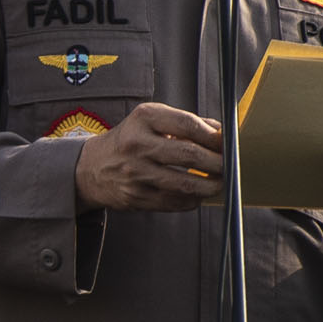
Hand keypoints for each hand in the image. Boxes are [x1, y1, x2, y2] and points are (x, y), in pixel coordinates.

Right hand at [72, 102, 225, 212]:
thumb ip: (186, 123)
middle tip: (230, 166)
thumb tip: (222, 133)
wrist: (92, 167)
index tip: (227, 143)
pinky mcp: (136, 197)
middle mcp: (137, 144)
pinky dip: (192, 200)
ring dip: (210, 186)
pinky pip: (174, 202)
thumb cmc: (131, 140)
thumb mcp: (151, 120)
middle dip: (217, 163)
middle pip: (189, 155)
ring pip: (185, 184)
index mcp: (144, 119)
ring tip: (220, 183)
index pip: (188, 124)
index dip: (214, 136)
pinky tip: (197, 194)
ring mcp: (136, 173)